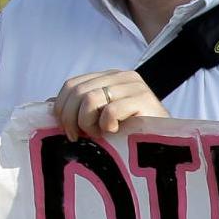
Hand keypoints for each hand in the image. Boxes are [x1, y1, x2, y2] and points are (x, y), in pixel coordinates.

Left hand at [52, 69, 167, 139]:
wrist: (170, 142)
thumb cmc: (135, 132)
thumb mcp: (103, 117)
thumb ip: (80, 108)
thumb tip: (48, 105)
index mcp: (109, 77)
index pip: (72, 84)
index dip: (62, 107)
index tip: (67, 129)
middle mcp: (122, 76)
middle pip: (78, 91)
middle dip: (70, 118)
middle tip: (77, 137)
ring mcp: (135, 87)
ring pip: (90, 99)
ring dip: (87, 123)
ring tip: (98, 135)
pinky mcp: (145, 100)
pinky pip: (110, 110)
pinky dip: (106, 125)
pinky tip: (114, 132)